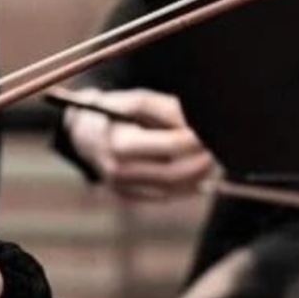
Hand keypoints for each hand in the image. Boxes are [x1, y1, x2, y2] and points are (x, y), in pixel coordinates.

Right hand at [62, 88, 217, 200]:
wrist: (81, 134)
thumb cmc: (111, 112)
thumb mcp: (134, 101)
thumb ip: (165, 108)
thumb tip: (198, 122)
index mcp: (118, 142)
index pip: (169, 146)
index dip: (195, 140)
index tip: (210, 133)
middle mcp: (118, 170)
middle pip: (174, 173)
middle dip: (202, 162)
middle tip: (218, 149)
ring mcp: (122, 187)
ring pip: (172, 189)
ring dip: (198, 176)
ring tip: (211, 160)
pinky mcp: (127, 196)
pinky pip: (165, 196)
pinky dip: (185, 187)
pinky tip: (196, 173)